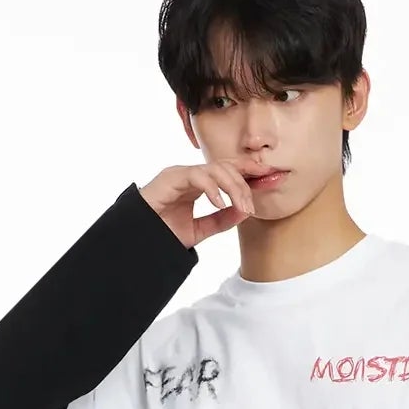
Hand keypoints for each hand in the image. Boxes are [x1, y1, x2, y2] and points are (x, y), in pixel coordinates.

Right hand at [138, 161, 258, 248]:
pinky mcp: (172, 177)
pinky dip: (212, 188)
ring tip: (240, 206)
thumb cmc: (163, 233)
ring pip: (215, 169)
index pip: (228, 171)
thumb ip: (221, 220)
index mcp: (199, 183)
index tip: (267, 180)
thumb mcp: (200, 230)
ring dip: (233, 187)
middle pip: (226, 167)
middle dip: (244, 183)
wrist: (140, 241)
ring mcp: (181, 173)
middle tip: (252, 205)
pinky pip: (198, 176)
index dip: (248, 173)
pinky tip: (220, 203)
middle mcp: (192, 174)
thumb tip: (244, 211)